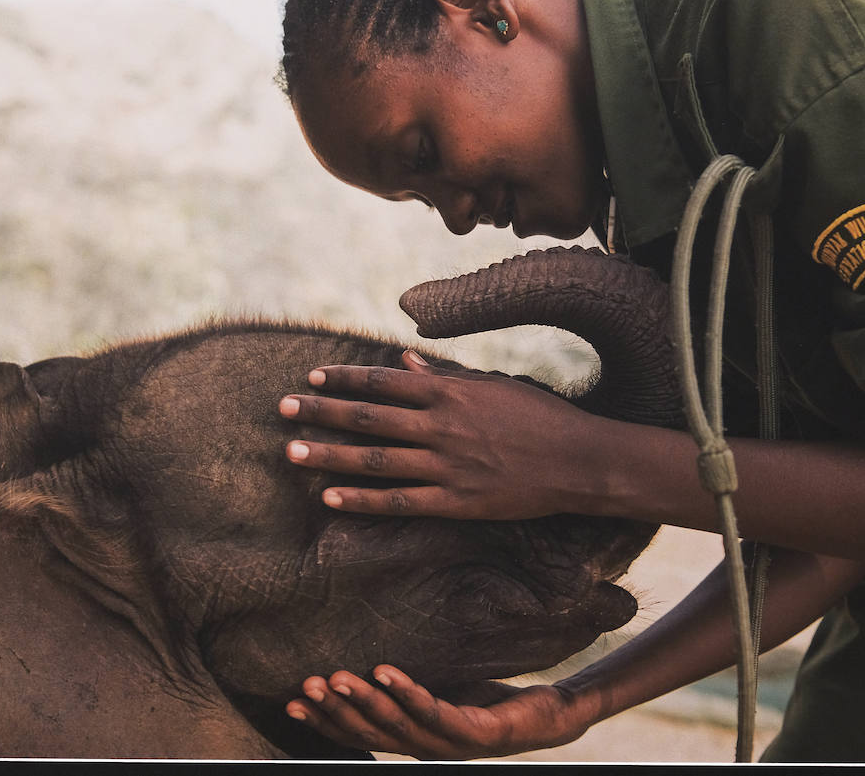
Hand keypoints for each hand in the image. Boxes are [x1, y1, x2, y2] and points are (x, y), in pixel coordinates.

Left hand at [278, 349, 607, 519]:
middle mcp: (442, 426)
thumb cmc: (540, 417)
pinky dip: (363, 500)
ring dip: (329, 454)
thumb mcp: (494, 385)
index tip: (313, 377)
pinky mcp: (456, 502)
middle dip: (322, 412)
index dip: (345, 379)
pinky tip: (331, 498)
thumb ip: (446, 376)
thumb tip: (405, 363)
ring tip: (291, 451)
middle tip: (283, 409)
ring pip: (375, 459)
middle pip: (368, 418)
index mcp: (451, 392)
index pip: (384, 381)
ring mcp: (447, 467)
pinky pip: (399, 501)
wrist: (580, 461)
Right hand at [284, 665, 591, 759]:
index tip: (291, 700)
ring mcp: (450, 743)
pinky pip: (435, 711)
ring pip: (397, 726)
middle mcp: (426, 748)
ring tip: (335, 677)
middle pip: (370, 732)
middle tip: (305, 685)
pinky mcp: (477, 733)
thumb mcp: (441, 689)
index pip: (359, 734)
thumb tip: (368, 654)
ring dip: (363, 701)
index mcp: (412, 740)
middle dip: (335, 709)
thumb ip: (407, 685)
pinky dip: (408, 693)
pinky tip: (386, 672)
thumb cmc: (489, 700)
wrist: (548, 716)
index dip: (324, 721)